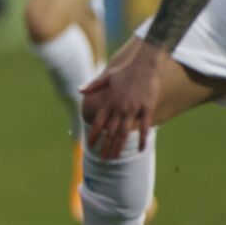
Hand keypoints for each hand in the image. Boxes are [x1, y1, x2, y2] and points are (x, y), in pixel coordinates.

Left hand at [81, 41, 164, 157]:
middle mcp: (119, 108)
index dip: (94, 135)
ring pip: (124, 133)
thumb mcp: (106, 76)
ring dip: (118, 147)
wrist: (143, 65)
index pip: (98, 123)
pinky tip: (139, 150)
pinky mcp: (146, 109)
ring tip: (115, 158)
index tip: (90, 146)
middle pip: (110, 132)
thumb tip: (79, 90)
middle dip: (105, 146)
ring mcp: (133, 110)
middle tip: (102, 159)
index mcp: (109, 102)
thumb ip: (93, 86)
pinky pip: (144, 127)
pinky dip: (141, 139)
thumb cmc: (125, 71)